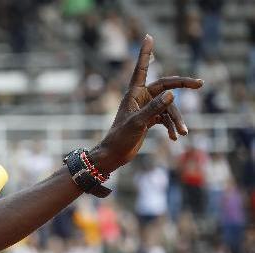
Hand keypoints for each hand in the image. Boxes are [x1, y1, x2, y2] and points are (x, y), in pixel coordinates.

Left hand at [92, 35, 202, 172]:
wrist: (113, 156)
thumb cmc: (120, 138)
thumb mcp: (138, 122)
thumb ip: (154, 108)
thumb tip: (172, 94)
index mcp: (134, 93)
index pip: (142, 68)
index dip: (146, 53)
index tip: (149, 36)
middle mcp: (141, 98)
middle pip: (166, 86)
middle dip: (182, 86)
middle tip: (200, 83)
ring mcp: (146, 108)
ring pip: (169, 108)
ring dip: (177, 120)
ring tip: (182, 134)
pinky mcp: (149, 120)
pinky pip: (166, 119)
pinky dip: (172, 127)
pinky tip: (174, 138)